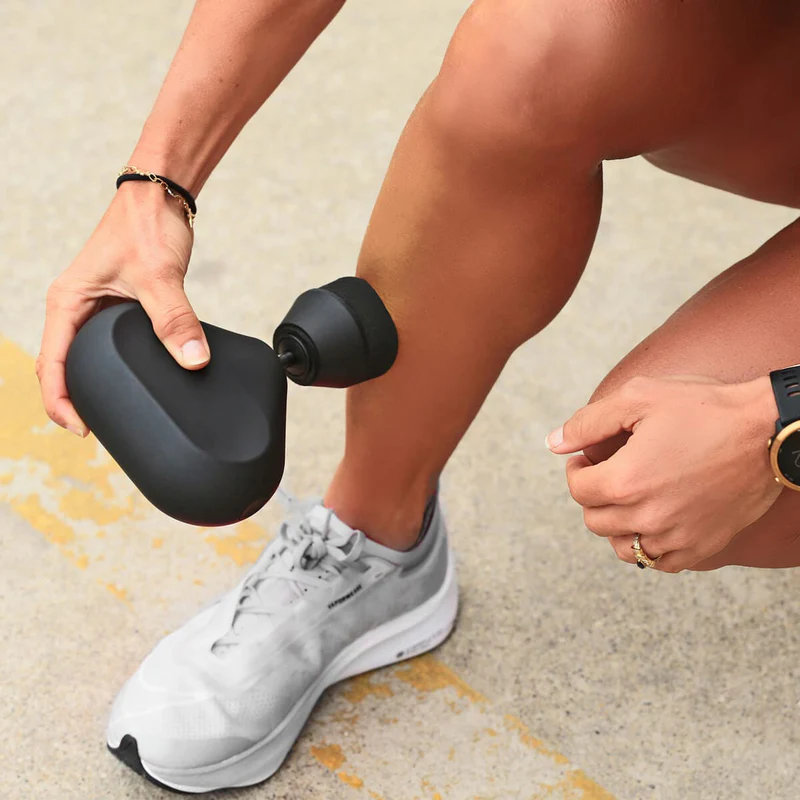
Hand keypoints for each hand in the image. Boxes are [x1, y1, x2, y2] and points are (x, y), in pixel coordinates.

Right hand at [37, 182, 209, 435]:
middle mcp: (76, 308)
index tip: (83, 428)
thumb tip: (193, 360)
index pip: (52, 365)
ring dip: (94, 385)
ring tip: (116, 413)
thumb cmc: (146, 225)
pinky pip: (109, 347)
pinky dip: (116, 368)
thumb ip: (175, 319)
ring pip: (85, 357)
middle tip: (104, 430)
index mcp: (68, 302)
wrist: (160, 198)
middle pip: (64, 367)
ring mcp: (95, 309)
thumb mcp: (159, 277)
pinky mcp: (117, 308)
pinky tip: (137, 381)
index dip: (61, 402)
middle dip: (76, 401)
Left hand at [547, 375, 780, 571]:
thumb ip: (588, 422)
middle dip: (593, 495)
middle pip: (594, 519)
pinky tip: (655, 518)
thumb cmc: (705, 408)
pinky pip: (658, 562)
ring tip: (629, 498)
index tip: (588, 457)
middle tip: (608, 473)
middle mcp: (648, 516)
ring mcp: (676, 537)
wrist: (770, 430)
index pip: (577, 489)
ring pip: (622, 547)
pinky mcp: (702, 547)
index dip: (577, 469)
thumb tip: (553, 443)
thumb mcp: (638, 398)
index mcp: (626, 481)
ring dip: (616, 524)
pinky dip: (648, 545)